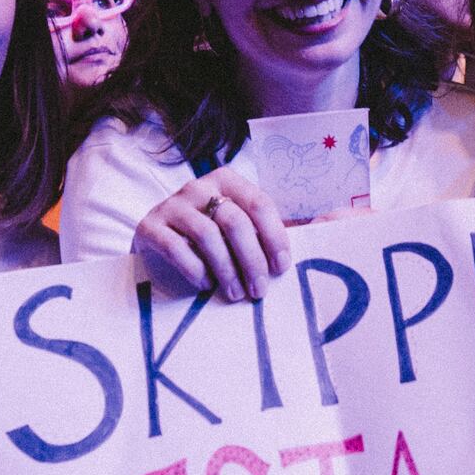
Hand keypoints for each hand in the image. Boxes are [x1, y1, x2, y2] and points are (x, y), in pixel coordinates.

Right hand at [134, 168, 288, 302]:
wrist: (155, 243)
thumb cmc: (208, 238)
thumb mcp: (237, 227)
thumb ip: (268, 229)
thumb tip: (325, 226)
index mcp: (226, 180)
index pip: (259, 203)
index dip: (274, 237)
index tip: (282, 268)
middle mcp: (198, 186)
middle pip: (235, 221)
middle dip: (252, 260)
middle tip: (259, 291)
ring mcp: (171, 205)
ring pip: (207, 235)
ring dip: (227, 270)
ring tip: (235, 294)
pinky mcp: (149, 227)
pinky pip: (176, 248)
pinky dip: (195, 270)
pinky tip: (205, 285)